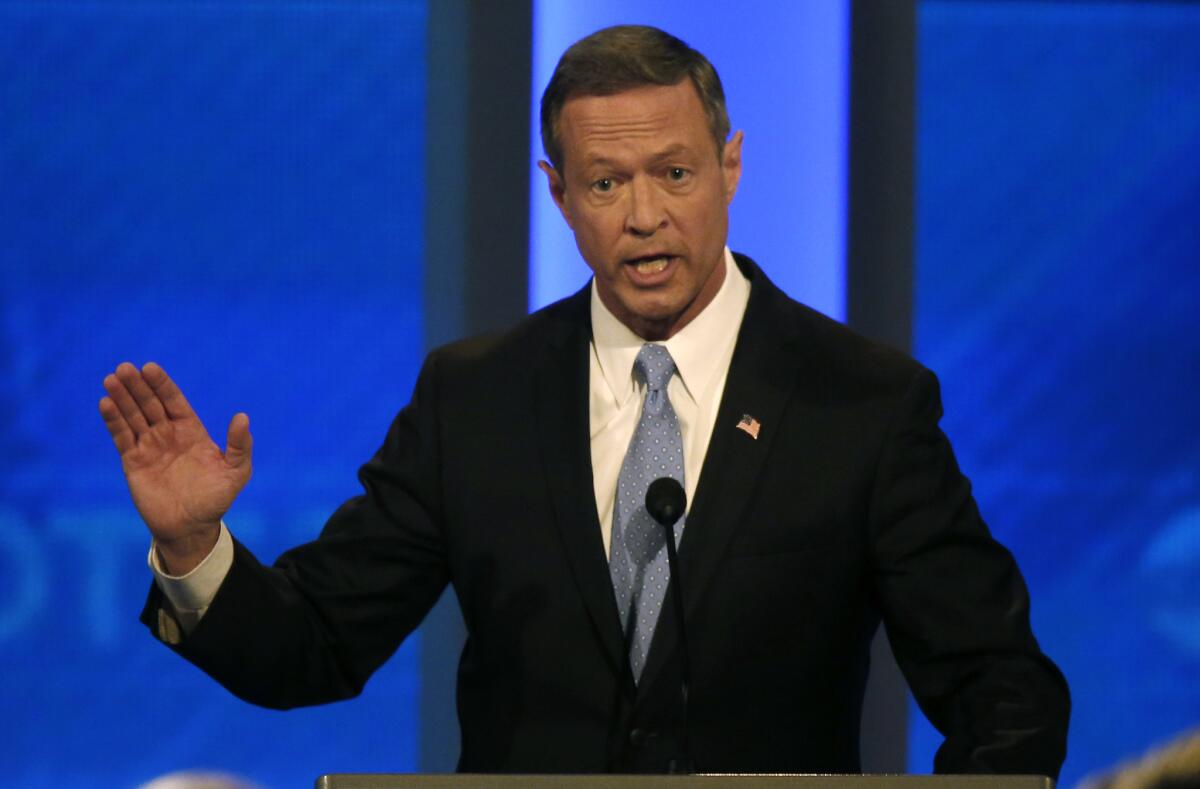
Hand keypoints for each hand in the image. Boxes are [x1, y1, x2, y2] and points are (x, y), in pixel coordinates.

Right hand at [99, 362, 251, 573]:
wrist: (191, 528)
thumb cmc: (216, 499)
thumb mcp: (236, 472)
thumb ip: (239, 445)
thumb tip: (242, 416)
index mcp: (191, 432)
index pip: (174, 402)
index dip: (162, 385)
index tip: (150, 367)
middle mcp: (168, 435)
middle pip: (150, 404)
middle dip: (138, 386)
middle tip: (125, 367)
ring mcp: (149, 447)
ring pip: (133, 417)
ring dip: (122, 398)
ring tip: (111, 379)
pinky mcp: (133, 462)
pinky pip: (122, 437)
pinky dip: (114, 421)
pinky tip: (106, 403)